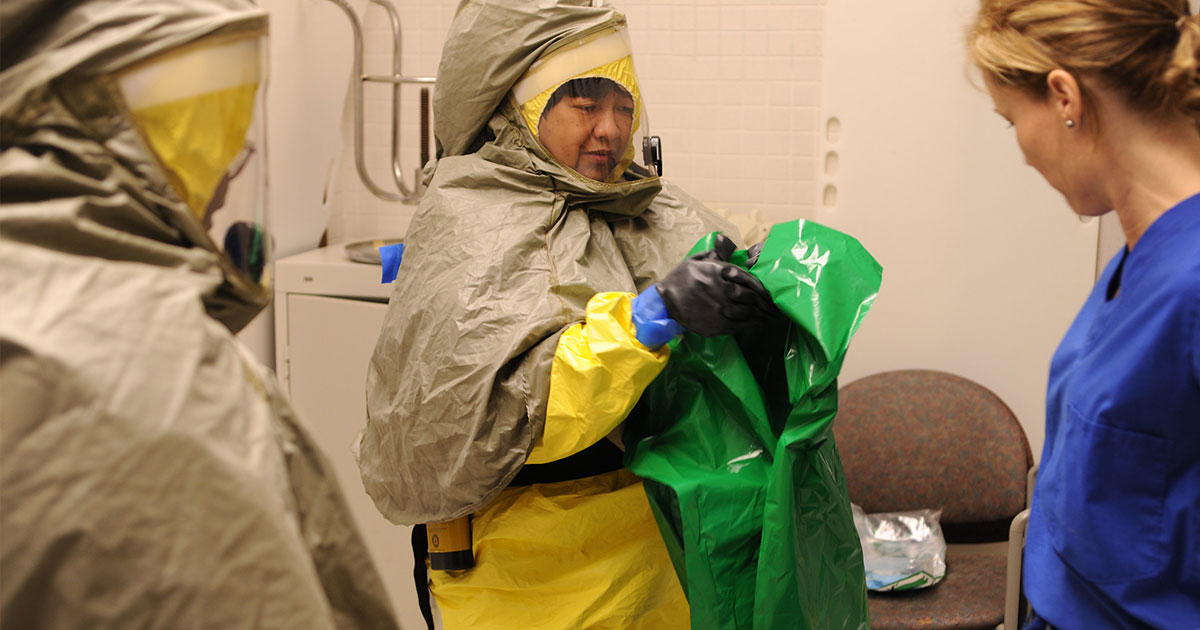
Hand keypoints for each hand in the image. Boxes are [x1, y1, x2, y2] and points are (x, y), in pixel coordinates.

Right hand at [657, 234, 776, 336]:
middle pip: (751, 296)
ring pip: (749, 312)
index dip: (762, 287)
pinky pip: (740, 325)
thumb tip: (724, 239)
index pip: (749, 278)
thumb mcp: (697, 260)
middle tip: (775, 306)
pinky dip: (752, 324)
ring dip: (762, 314)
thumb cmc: (681, 278)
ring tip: (770, 315)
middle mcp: (721, 290)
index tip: (770, 292)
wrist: (664, 302)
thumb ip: (715, 253)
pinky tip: (759, 323)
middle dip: (766, 302)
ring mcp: (719, 309)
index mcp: (718, 272)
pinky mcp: (716, 325)